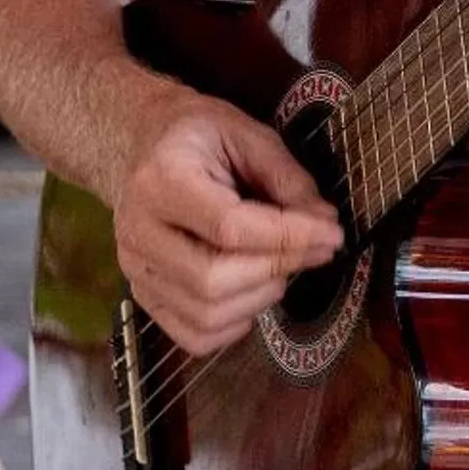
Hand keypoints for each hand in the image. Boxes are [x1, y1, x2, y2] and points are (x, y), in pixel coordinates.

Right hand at [110, 92, 345, 355]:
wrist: (146, 143)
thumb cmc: (201, 135)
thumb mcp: (249, 135)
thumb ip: (288, 180)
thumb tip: (325, 225)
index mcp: (161, 179)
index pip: (228, 227)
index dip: (288, 237)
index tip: (333, 234)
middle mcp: (138, 230)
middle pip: (212, 279)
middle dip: (277, 268)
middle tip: (314, 250)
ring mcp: (135, 268)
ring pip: (205, 313)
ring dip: (261, 297)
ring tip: (283, 265)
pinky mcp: (142, 295)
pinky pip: (193, 335)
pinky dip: (234, 325)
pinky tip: (253, 292)